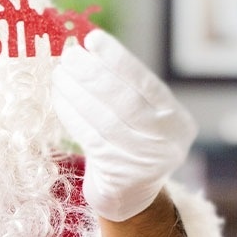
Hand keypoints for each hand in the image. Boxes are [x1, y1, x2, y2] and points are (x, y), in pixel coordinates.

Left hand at [52, 29, 196, 221]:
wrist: (129, 196)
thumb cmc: (130, 143)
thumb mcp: (142, 117)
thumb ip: (125, 88)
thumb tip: (87, 48)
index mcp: (177, 121)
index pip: (147, 84)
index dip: (118, 59)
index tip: (93, 39)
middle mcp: (167, 142)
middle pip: (125, 101)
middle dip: (93, 73)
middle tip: (69, 54)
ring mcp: (144, 162)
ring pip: (104, 118)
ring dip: (76, 92)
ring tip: (59, 73)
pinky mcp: (118, 176)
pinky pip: (89, 137)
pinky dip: (71, 113)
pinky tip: (59, 97)